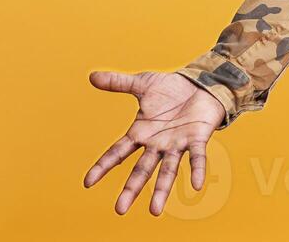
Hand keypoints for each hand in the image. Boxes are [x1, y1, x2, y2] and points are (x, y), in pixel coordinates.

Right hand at [82, 70, 227, 214]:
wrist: (201, 82)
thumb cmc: (172, 88)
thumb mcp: (142, 84)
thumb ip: (118, 83)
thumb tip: (91, 76)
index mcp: (141, 133)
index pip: (118, 152)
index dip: (103, 166)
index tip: (87, 182)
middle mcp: (157, 144)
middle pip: (141, 170)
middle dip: (131, 189)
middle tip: (119, 210)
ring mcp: (177, 144)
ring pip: (168, 171)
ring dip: (162, 190)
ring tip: (154, 211)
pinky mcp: (197, 138)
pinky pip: (197, 157)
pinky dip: (197, 170)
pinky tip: (196, 186)